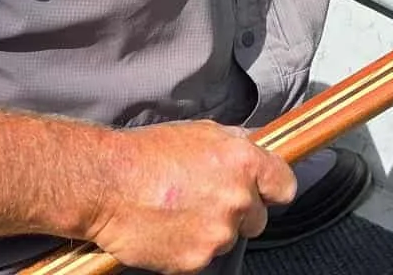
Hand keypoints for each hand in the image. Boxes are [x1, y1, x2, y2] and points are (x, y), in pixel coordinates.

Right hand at [83, 120, 294, 274]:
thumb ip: (237, 143)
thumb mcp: (202, 132)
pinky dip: (189, 248)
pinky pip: (203, 258)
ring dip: (211, 231)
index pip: (285, 186)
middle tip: (205, 200)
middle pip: (258, 219)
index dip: (271, 190)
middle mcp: (238, 199)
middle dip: (238, 213)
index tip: (261, 192)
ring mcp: (218, 233)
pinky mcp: (196, 260)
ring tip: (180, 212)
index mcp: (244, 162)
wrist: (108, 184)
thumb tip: (259, 147)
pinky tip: (169, 229)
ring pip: (228, 239)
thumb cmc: (150, 153)